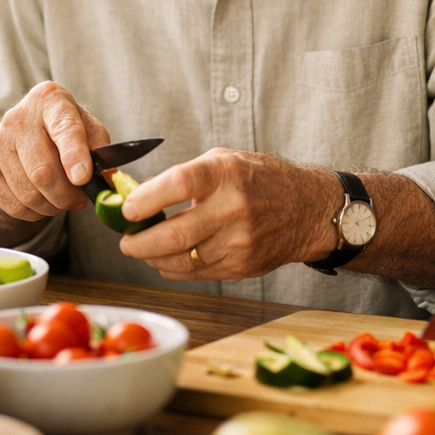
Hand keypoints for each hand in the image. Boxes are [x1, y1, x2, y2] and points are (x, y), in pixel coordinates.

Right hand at [0, 81, 110, 221]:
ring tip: (64, 201)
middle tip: (80, 200)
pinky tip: (44, 204)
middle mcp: (18, 118)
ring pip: (27, 192)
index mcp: (50, 100)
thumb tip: (103, 179)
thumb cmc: (65, 128)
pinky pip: (11, 204)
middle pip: (43, 170)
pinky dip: (33, 212)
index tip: (83, 178)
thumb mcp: (88, 127)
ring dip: (52, 206)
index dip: (74, 156)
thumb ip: (99, 149)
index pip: (64, 129)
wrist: (28, 127)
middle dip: (67, 195)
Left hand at [117, 149, 339, 280]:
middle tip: (126, 240)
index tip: (128, 209)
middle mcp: (234, 207)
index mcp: (227, 173)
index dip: (146, 198)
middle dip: (138, 242)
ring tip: (144, 249)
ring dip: (153, 258)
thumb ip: (185, 175)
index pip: (178, 183)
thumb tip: (140, 194)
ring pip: (180, 260)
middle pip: (174, 233)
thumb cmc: (263, 180)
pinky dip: (174, 268)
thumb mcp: (226, 161)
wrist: (308, 209)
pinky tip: (168, 259)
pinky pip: (195, 273)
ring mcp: (239, 241)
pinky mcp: (242, 265)